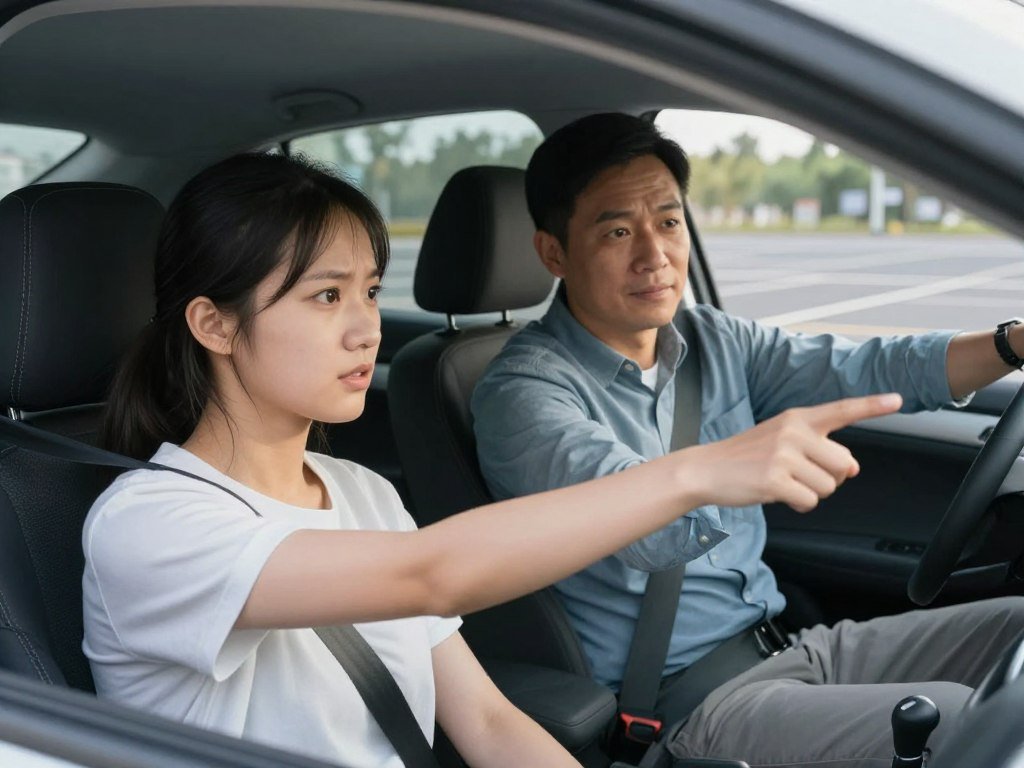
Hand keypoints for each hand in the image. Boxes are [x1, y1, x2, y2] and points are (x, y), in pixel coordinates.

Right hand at [688, 393, 901, 512]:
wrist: (706, 469)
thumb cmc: (746, 457)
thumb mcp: (780, 440)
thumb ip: (818, 448)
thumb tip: (854, 468)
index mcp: (797, 418)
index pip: (841, 410)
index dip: (872, 406)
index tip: (897, 400)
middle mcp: (793, 432)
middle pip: (845, 464)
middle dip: (831, 479)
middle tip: (801, 476)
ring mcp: (784, 455)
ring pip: (829, 487)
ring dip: (812, 493)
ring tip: (784, 483)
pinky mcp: (775, 480)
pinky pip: (810, 501)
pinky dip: (799, 505)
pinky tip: (778, 495)